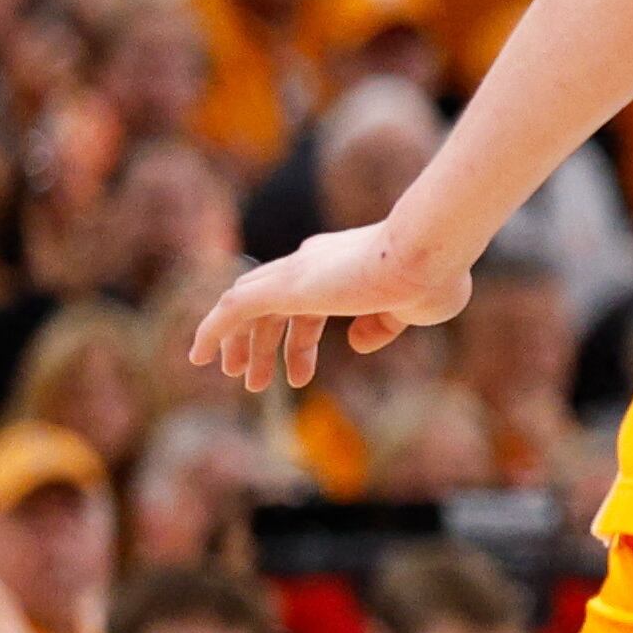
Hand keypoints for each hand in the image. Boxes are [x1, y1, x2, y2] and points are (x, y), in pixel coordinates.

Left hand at [188, 219, 476, 389]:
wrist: (427, 252)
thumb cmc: (433, 278)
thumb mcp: (412, 311)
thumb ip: (382, 326)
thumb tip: (356, 343)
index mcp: (342, 263)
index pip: (307, 305)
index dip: (300, 344)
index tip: (299, 378)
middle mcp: (312, 262)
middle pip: (270, 304)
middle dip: (259, 343)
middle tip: (251, 380)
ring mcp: (297, 272)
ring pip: (247, 304)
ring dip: (236, 342)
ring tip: (232, 375)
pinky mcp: (287, 286)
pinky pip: (233, 309)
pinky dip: (212, 330)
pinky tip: (198, 356)